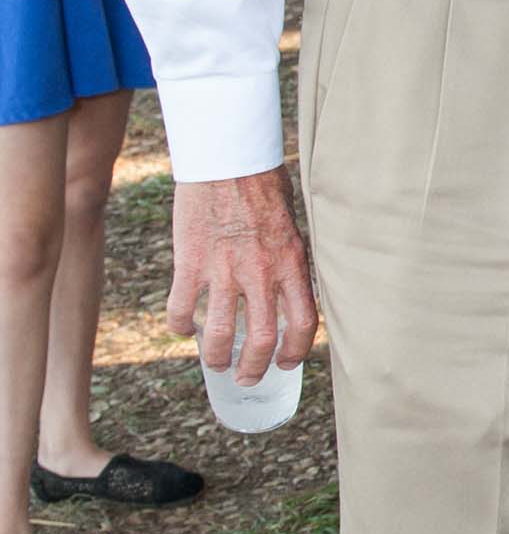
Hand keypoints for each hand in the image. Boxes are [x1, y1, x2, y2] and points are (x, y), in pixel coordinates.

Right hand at [169, 168, 320, 377]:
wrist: (227, 157)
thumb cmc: (263, 184)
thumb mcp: (292, 225)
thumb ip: (289, 260)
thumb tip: (290, 291)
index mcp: (292, 262)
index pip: (304, 322)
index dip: (297, 351)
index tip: (287, 363)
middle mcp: (262, 271)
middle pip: (262, 339)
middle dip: (254, 367)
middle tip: (247, 377)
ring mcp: (224, 269)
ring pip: (220, 334)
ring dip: (217, 357)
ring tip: (215, 363)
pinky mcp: (190, 261)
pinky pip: (182, 308)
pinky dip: (180, 325)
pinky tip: (181, 328)